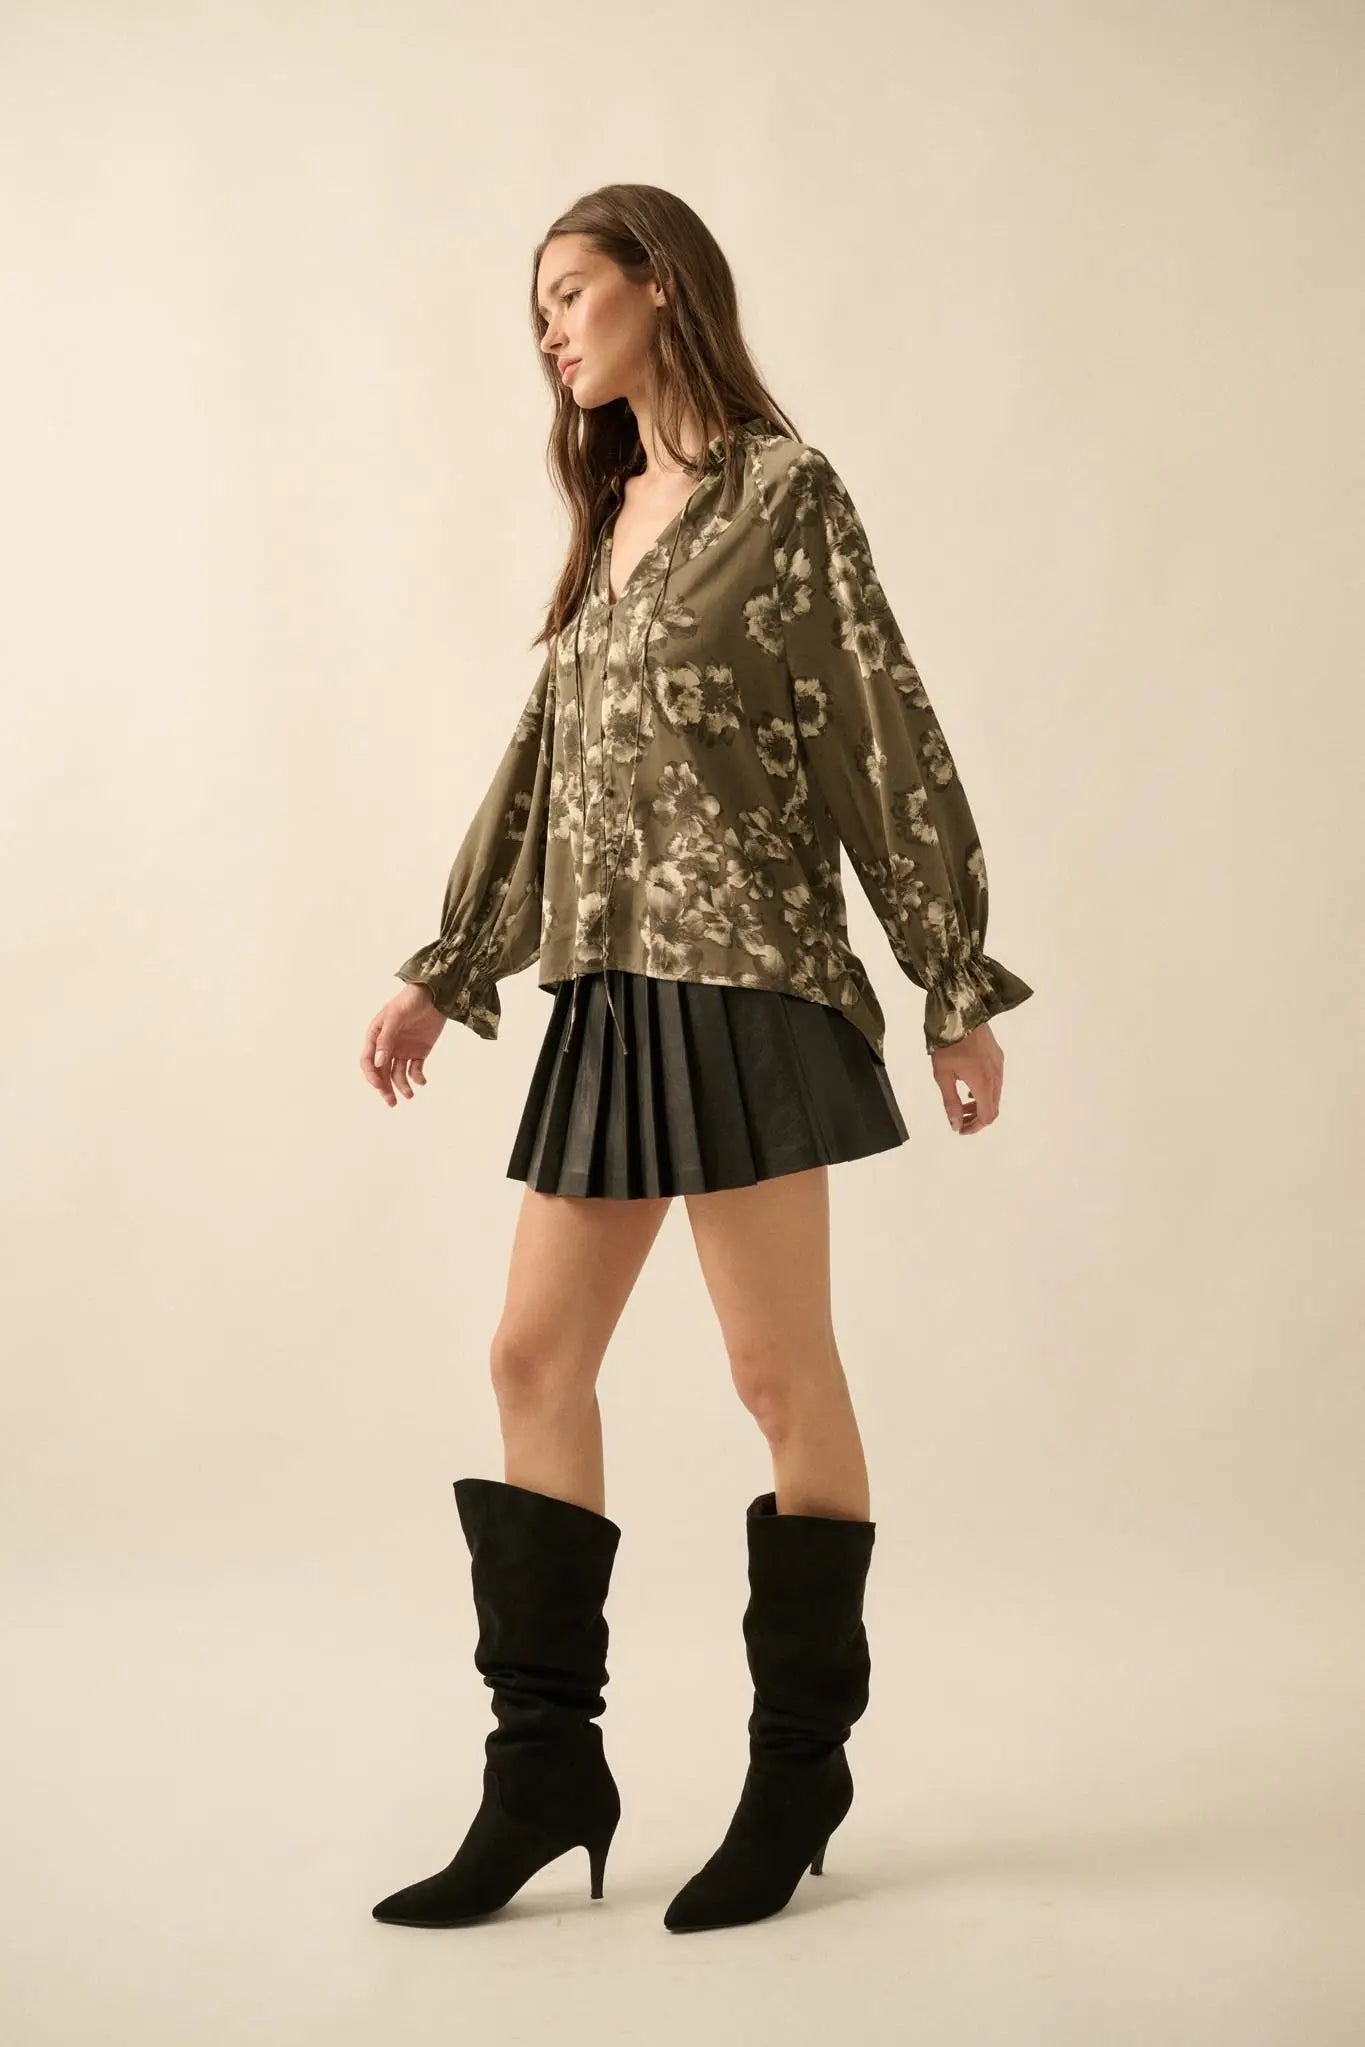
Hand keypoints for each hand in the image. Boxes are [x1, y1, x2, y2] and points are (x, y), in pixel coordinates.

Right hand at [360, 984, 445, 1106]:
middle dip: (385, 1088)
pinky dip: (418, 1078)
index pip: (368, 1060)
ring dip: (402, 1086)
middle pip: (382, 1072)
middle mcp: (387, 1046)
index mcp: (376, 1036)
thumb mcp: (395, 1016)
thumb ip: (386, 1039)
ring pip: (398, 1074)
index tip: (379, 1085)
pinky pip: (415, 1069)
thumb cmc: (410, 1000)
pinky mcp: (419, 1052)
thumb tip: (379, 1063)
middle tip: (391, 1102)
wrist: (436, 994)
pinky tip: (422, 1082)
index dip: (371, 1075)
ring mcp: (403, 1049)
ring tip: (409, 1096)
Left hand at [930, 1021, 1003, 1134]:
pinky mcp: (998, 1055)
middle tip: (958, 1119)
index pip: (987, 1116)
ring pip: (995, 1094)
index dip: (975, 1127)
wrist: (960, 1013)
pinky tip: (969, 1087)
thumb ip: (950, 1103)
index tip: (961, 1129)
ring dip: (980, 1104)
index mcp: (983, 1083)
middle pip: (993, 1107)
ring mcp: (999, 1065)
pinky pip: (996, 1081)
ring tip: (961, 1103)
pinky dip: (984, 1091)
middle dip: (976, 1117)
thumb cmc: (947, 1044)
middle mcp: (996, 1076)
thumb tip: (955, 1125)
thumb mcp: (942, 1076)